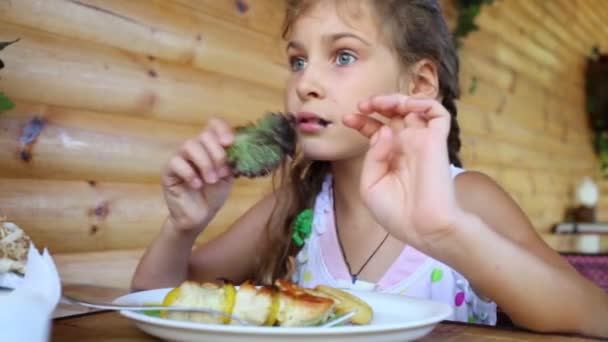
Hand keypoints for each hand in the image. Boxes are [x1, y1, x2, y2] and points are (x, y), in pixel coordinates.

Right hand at [162, 118, 234, 232]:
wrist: (199, 217)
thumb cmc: (213, 195)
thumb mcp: (228, 177)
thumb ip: (231, 161)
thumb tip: (238, 147)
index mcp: (210, 146)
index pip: (213, 124)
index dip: (221, 128)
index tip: (230, 142)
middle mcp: (194, 148)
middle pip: (203, 135)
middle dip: (217, 153)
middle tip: (222, 172)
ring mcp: (180, 158)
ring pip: (189, 145)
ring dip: (204, 163)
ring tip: (211, 180)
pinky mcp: (168, 171)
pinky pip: (176, 162)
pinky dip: (189, 173)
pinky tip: (197, 185)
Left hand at [343, 94, 464, 251]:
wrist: (422, 228)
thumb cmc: (395, 213)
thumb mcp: (370, 185)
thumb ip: (373, 156)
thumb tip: (384, 129)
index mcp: (391, 158)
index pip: (377, 130)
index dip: (363, 121)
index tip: (347, 119)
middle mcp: (406, 147)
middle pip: (393, 115)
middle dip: (377, 105)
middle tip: (363, 105)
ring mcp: (422, 142)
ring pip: (414, 108)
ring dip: (397, 99)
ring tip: (380, 103)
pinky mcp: (438, 141)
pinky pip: (438, 113)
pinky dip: (423, 102)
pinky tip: (405, 106)